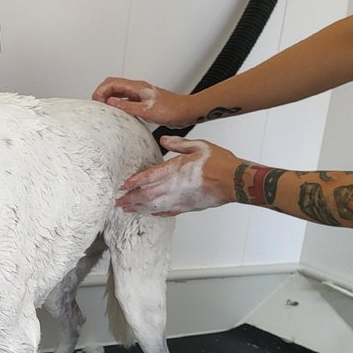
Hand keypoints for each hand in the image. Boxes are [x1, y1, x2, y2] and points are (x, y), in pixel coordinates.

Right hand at [91, 77, 196, 127]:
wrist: (186, 112)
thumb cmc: (172, 110)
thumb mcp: (147, 111)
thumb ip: (127, 106)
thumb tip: (110, 102)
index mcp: (137, 87)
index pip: (111, 83)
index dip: (100, 90)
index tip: (96, 102)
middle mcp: (137, 89)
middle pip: (112, 85)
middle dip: (101, 93)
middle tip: (96, 105)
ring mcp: (139, 95)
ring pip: (118, 92)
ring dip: (108, 98)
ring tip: (103, 109)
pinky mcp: (142, 102)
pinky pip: (125, 100)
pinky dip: (117, 104)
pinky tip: (116, 113)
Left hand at [115, 136, 237, 215]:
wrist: (235, 181)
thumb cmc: (219, 163)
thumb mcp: (199, 146)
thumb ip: (179, 143)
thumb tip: (163, 139)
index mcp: (175, 170)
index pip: (148, 177)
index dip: (134, 182)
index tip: (122, 185)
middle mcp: (174, 187)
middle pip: (146, 195)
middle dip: (130, 198)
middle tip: (117, 201)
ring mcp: (180, 199)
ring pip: (153, 206)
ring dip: (138, 208)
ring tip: (126, 209)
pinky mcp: (187, 207)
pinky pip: (167, 212)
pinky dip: (155, 213)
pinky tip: (148, 213)